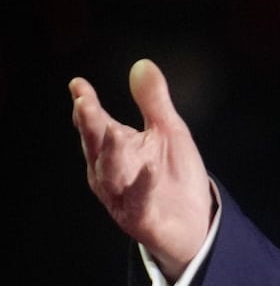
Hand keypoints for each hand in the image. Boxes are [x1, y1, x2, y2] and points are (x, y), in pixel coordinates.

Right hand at [69, 60, 213, 279]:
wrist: (194, 221)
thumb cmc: (174, 174)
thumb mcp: (169, 132)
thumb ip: (153, 102)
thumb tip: (142, 64)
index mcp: (114, 148)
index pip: (96, 124)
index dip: (87, 105)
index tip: (79, 85)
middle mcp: (111, 172)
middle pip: (97, 146)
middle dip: (90, 126)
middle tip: (84, 103)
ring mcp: (122, 196)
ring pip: (112, 174)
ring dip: (112, 154)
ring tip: (114, 133)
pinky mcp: (140, 218)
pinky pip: (139, 201)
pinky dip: (142, 186)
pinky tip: (149, 170)